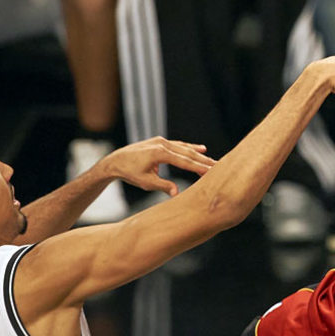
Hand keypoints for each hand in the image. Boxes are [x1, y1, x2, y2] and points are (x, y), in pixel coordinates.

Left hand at [98, 137, 215, 196]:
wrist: (116, 160)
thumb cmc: (130, 173)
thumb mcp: (146, 182)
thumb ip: (163, 186)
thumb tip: (177, 194)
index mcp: (160, 154)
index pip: (185, 161)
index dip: (199, 167)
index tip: (211, 171)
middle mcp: (163, 144)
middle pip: (188, 153)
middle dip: (204, 160)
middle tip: (219, 166)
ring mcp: (162, 141)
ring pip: (185, 148)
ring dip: (199, 154)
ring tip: (213, 160)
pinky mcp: (160, 141)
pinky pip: (179, 145)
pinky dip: (190, 148)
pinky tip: (201, 149)